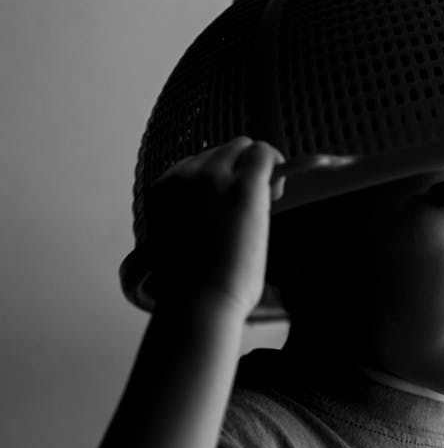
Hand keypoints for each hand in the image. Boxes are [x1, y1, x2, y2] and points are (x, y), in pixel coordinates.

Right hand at [144, 137, 285, 319]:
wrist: (199, 300)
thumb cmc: (190, 286)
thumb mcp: (176, 240)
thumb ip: (189, 215)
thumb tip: (216, 210)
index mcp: (162, 189)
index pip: (196, 165)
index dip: (219, 179)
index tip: (230, 201)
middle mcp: (184, 176)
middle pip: (221, 151)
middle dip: (240, 169)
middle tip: (257, 201)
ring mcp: (213, 177)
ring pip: (242, 147)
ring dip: (256, 167)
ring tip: (267, 199)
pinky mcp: (243, 186)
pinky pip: (262, 153)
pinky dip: (274, 163)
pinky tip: (278, 189)